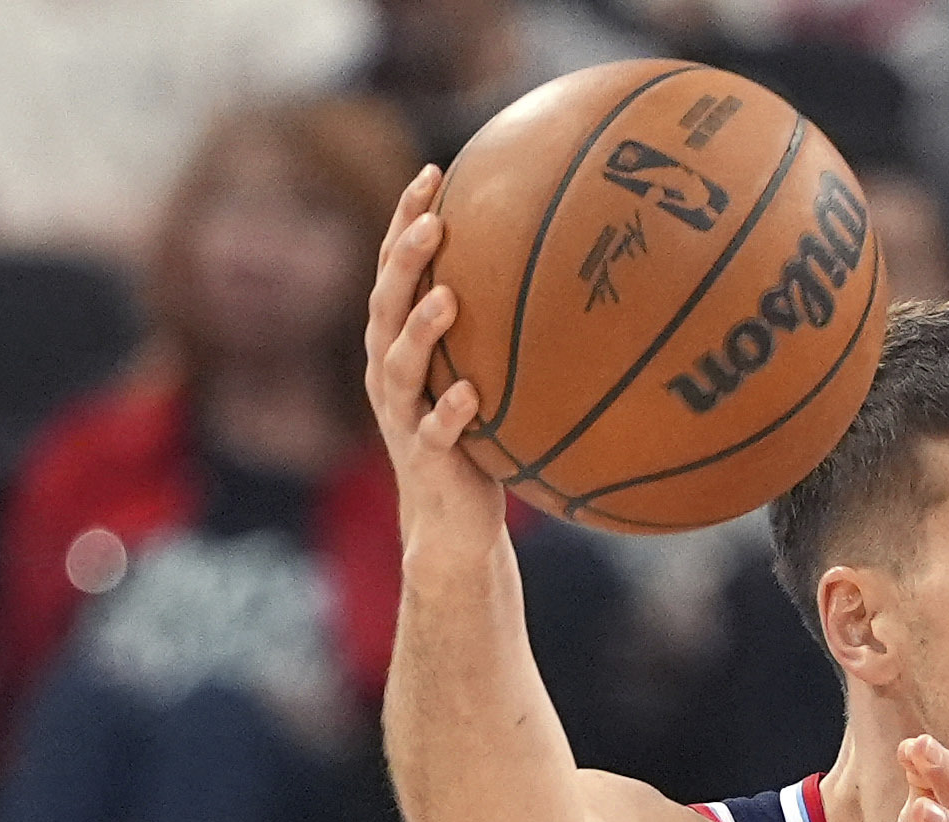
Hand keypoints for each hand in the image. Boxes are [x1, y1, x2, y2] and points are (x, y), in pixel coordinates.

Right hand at [364, 165, 506, 562]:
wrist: (452, 521)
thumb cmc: (475, 437)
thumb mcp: (482, 371)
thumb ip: (498, 327)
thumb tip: (562, 267)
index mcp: (398, 342)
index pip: (396, 269)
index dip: (407, 220)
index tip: (435, 173)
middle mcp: (389, 372)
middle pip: (385, 302)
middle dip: (405, 258)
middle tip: (435, 220)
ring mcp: (403, 415)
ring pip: (399, 365)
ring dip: (421, 329)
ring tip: (447, 298)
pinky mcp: (425, 459)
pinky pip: (434, 432)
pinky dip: (451, 413)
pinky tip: (472, 395)